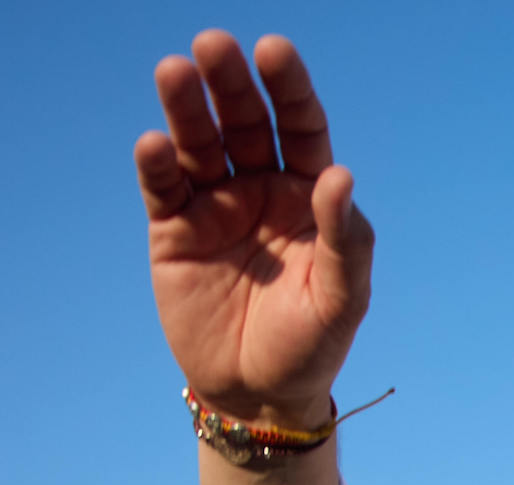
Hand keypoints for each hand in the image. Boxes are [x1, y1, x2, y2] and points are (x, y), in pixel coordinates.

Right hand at [136, 30, 372, 427]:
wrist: (258, 393)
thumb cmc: (312, 344)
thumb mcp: (341, 299)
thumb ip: (344, 240)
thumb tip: (339, 176)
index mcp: (308, 194)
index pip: (301, 128)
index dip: (289, 89)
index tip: (273, 51)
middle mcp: (261, 189)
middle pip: (245, 123)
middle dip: (231, 84)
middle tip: (213, 46)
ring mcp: (216, 206)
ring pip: (199, 145)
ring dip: (185, 109)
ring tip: (175, 73)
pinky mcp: (174, 231)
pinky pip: (164, 189)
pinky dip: (157, 166)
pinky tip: (154, 146)